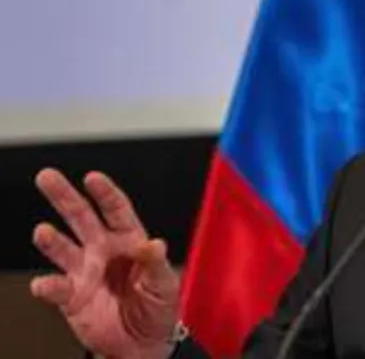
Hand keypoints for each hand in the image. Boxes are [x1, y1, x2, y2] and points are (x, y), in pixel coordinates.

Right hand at [31, 168, 180, 358]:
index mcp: (130, 240)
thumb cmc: (158, 307)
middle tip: (47, 177)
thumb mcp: (165, 285)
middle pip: (81, 218)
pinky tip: (44, 284)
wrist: (142, 344)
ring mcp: (84, 272)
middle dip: (64, 197)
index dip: (105, 193)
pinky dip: (48, 286)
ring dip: (51, 239)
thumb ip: (156, 264)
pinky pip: (57, 288)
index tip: (92, 178)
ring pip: (62, 248)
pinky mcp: (71, 297)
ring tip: (42, 231)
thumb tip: (154, 244)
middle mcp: (103, 250)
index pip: (116, 210)